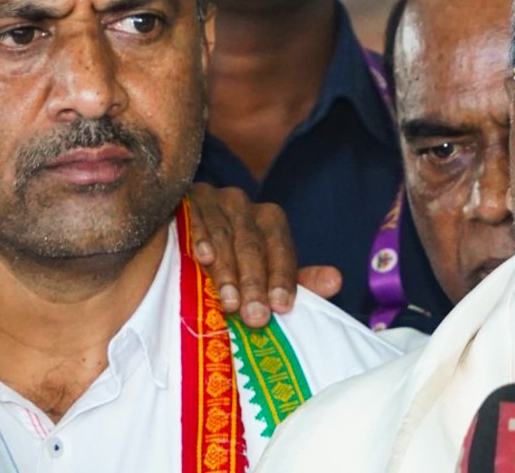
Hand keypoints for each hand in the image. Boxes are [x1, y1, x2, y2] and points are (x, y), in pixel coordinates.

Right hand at [185, 183, 325, 327]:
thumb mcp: (264, 273)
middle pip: (253, 245)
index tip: (281, 307)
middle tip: (254, 316)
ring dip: (227, 271)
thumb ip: (297, 280)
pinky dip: (201, 237)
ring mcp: (216, 199)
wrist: (178, 238)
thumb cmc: (229, 263)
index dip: (282, 279)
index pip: (281, 249)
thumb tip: (336, 281)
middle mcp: (245, 206)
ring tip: (230, 302)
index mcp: (270, 220)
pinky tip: (203, 258)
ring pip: (226, 235)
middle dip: (255, 283)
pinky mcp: (188, 199)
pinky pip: (197, 217)